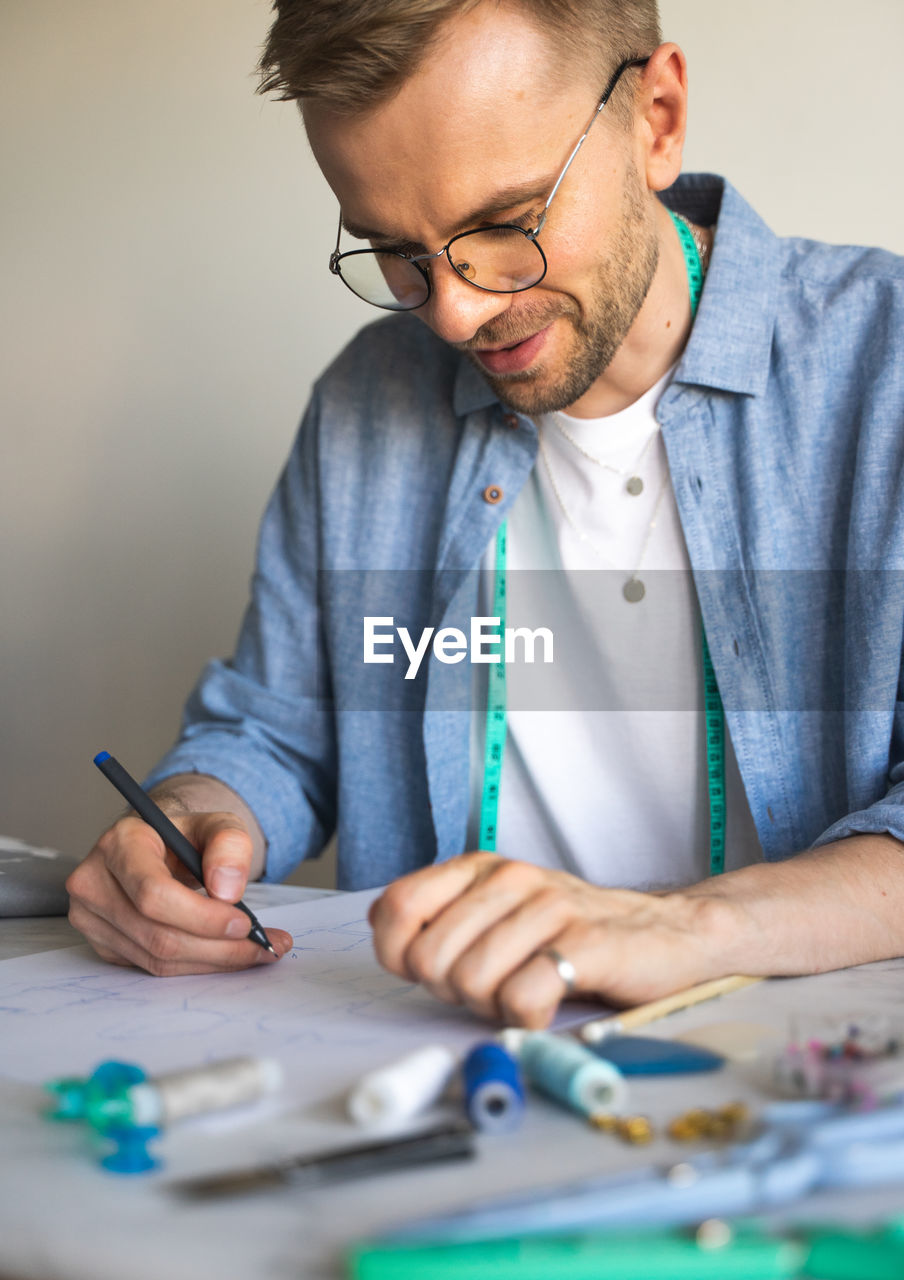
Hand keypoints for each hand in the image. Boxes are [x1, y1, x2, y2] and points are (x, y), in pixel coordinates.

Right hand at [67, 809, 292, 974]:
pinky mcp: (103, 944)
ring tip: (256, 951)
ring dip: (213, 961)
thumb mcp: (216, 824)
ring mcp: (92, 918)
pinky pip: (153, 967)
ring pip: (157, 958)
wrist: (157, 847)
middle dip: (218, 947)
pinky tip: (225, 954)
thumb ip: (230, 844)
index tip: (244, 923)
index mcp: (119, 845)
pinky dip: (196, 966)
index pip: (153, 893)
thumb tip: (227, 891)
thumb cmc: (183, 836)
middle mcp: (94, 882)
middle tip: (263, 945)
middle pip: (157, 934)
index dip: (201, 916)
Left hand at [369, 852, 732, 1027]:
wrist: (665, 936)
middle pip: (430, 959)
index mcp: (479, 869)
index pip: (397, 907)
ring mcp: (549, 907)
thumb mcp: (497, 915)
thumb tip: (382, 927)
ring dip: (493, 1008)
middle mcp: (510, 878)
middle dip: (453, 992)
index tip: (431, 972)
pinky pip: (522, 998)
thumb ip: (439, 919)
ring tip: (524, 994)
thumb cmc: (569, 937)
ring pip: (472, 981)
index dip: (400, 956)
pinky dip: (527, 1020)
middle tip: (493, 988)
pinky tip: (547, 1006)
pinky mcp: (587, 942)